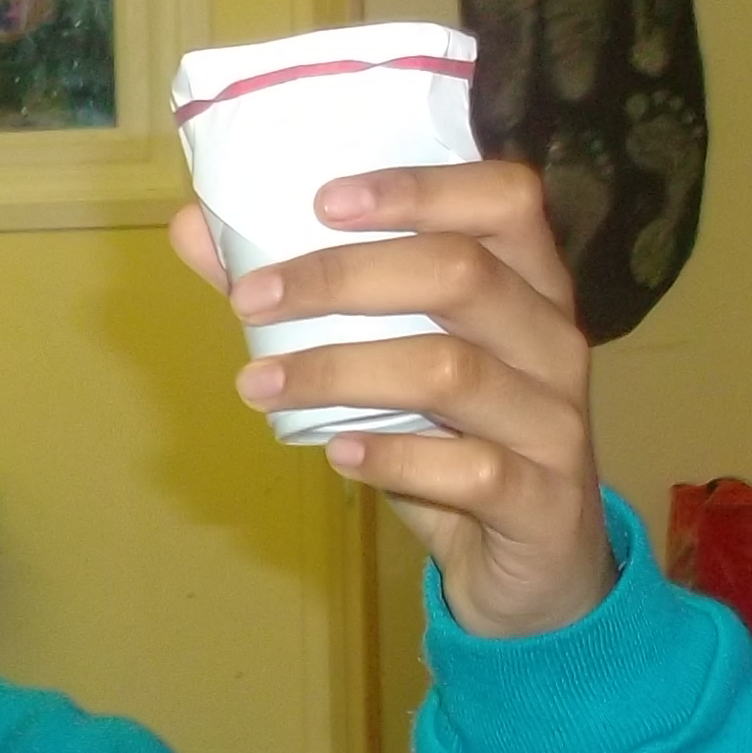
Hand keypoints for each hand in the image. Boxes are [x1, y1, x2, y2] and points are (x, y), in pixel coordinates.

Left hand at [171, 157, 615, 639]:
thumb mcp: (388, 360)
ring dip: (339, 372)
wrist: (534, 565)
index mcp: (528, 282)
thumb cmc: (453, 438)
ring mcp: (556, 421)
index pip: (502, 198)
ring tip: (256, 386)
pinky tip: (336, 453)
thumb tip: (195, 228)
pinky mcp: (545, 501)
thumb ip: (303, 294)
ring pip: (450, 371)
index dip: (418, 187)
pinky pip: (472, 469)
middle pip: (461, 274)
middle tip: (250, 300)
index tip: (321, 199)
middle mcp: (553, 338)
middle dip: (342, 279)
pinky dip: (394, 458)